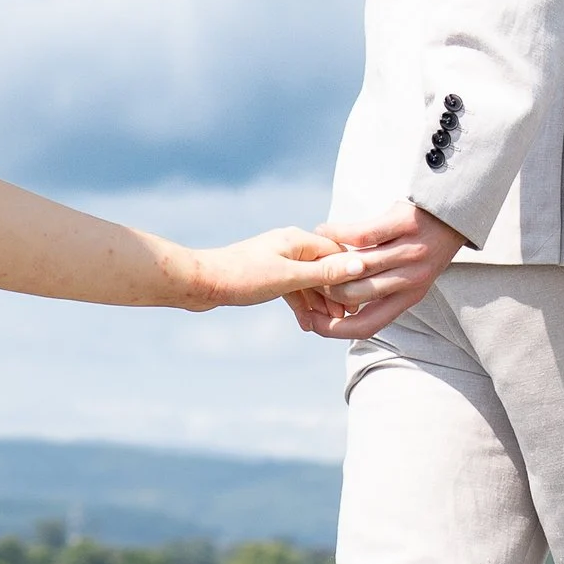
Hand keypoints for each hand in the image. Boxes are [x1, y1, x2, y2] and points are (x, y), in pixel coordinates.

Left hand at [181, 225, 372, 312]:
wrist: (200, 282)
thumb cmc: (242, 277)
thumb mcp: (288, 278)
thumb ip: (325, 274)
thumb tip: (360, 265)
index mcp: (298, 240)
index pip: (338, 252)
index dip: (353, 274)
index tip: (363, 297)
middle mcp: (290, 246)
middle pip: (324, 268)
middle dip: (337, 292)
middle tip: (348, 317)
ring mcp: (278, 260)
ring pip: (308, 281)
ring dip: (319, 301)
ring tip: (331, 323)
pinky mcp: (266, 275)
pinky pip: (292, 288)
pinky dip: (301, 304)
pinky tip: (307, 323)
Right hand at [287, 203, 462, 340]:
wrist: (454, 212)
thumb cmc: (423, 246)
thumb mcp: (410, 278)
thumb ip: (380, 291)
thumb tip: (338, 304)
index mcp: (409, 298)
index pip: (367, 326)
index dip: (334, 330)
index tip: (311, 322)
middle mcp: (411, 279)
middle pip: (353, 295)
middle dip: (323, 288)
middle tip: (310, 275)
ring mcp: (408, 251)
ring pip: (355, 267)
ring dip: (326, 261)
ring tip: (313, 254)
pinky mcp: (403, 224)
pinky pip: (360, 234)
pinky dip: (335, 233)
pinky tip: (323, 231)